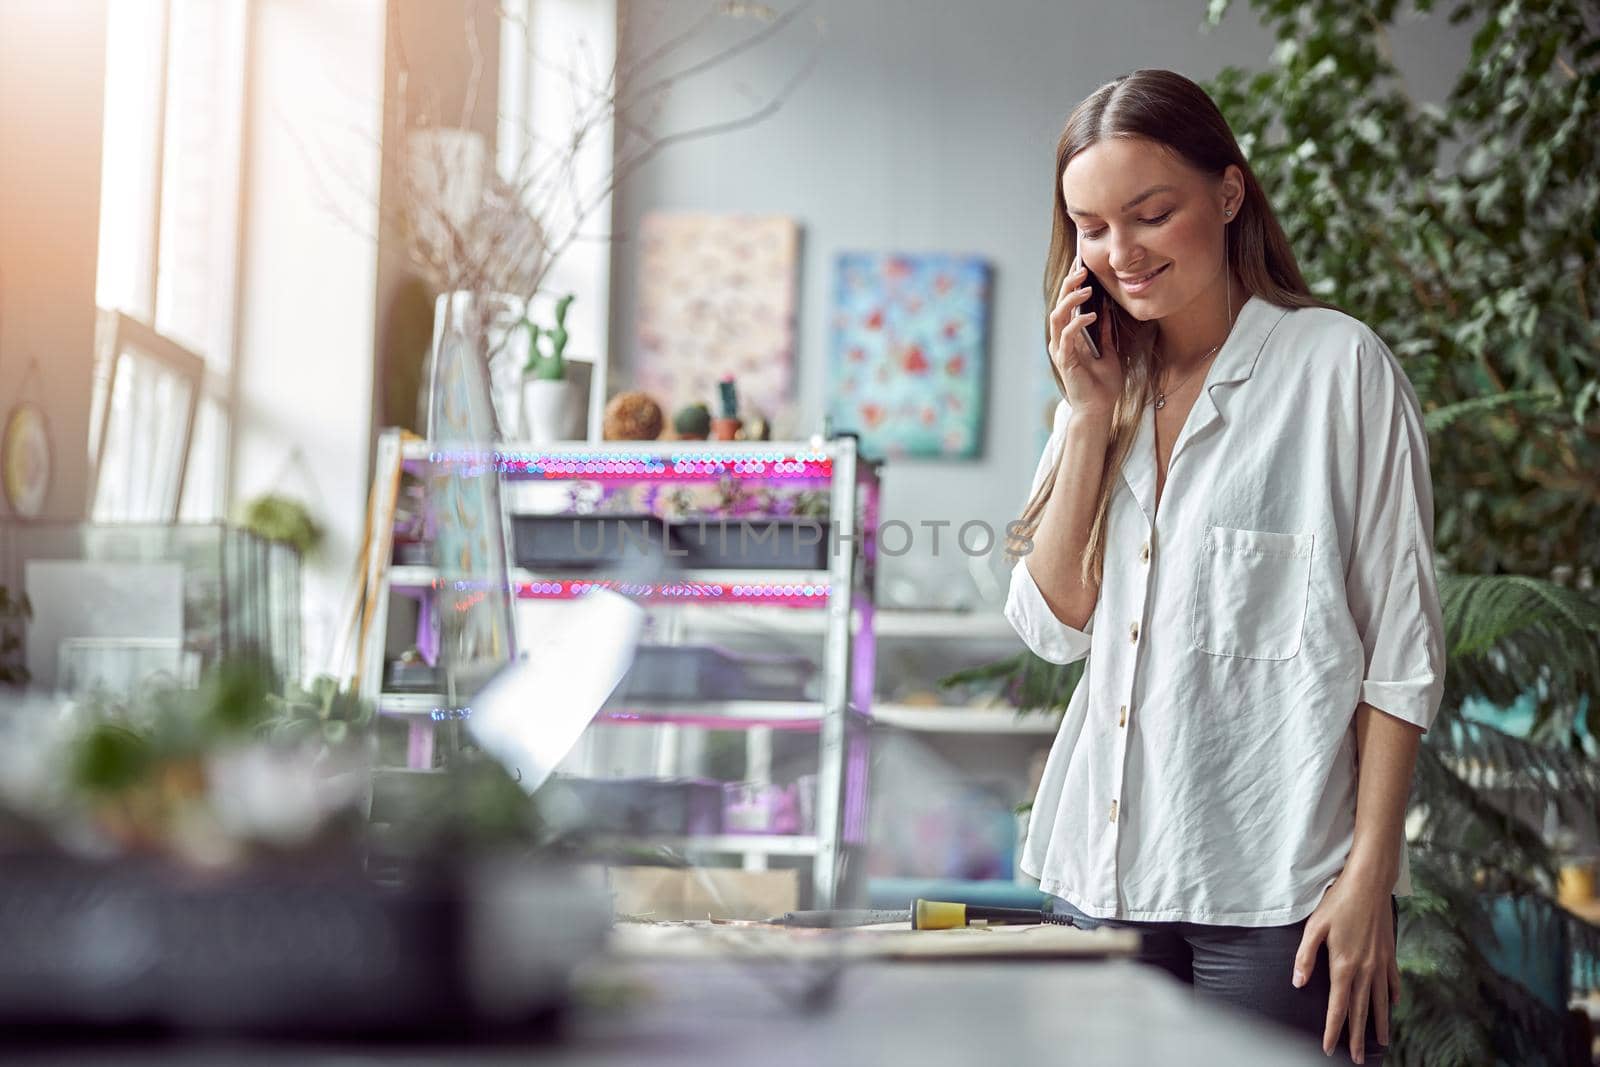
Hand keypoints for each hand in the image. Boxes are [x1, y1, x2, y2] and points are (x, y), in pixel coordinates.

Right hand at [1048, 254, 1122, 419]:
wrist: (1099, 409)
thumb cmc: (1102, 385)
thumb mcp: (1109, 351)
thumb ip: (1104, 332)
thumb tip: (1105, 310)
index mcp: (1069, 338)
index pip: (1067, 305)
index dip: (1071, 284)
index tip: (1080, 264)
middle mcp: (1060, 341)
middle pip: (1059, 305)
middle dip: (1069, 285)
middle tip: (1082, 268)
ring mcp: (1061, 350)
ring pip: (1057, 316)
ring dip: (1071, 300)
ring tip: (1086, 287)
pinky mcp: (1065, 360)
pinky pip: (1067, 336)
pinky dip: (1078, 323)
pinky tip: (1092, 314)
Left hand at [1292, 871, 1400, 1062]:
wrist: (1369, 884)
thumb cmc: (1337, 902)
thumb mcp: (1314, 927)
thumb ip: (1305, 957)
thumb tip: (1299, 983)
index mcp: (1344, 966)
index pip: (1338, 1008)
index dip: (1333, 1030)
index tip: (1329, 1049)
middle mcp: (1365, 970)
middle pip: (1360, 1011)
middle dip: (1356, 1037)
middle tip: (1355, 1058)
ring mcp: (1381, 963)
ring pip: (1380, 1002)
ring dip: (1379, 1023)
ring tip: (1381, 1042)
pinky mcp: (1390, 953)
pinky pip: (1392, 982)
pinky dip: (1392, 997)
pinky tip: (1392, 1006)